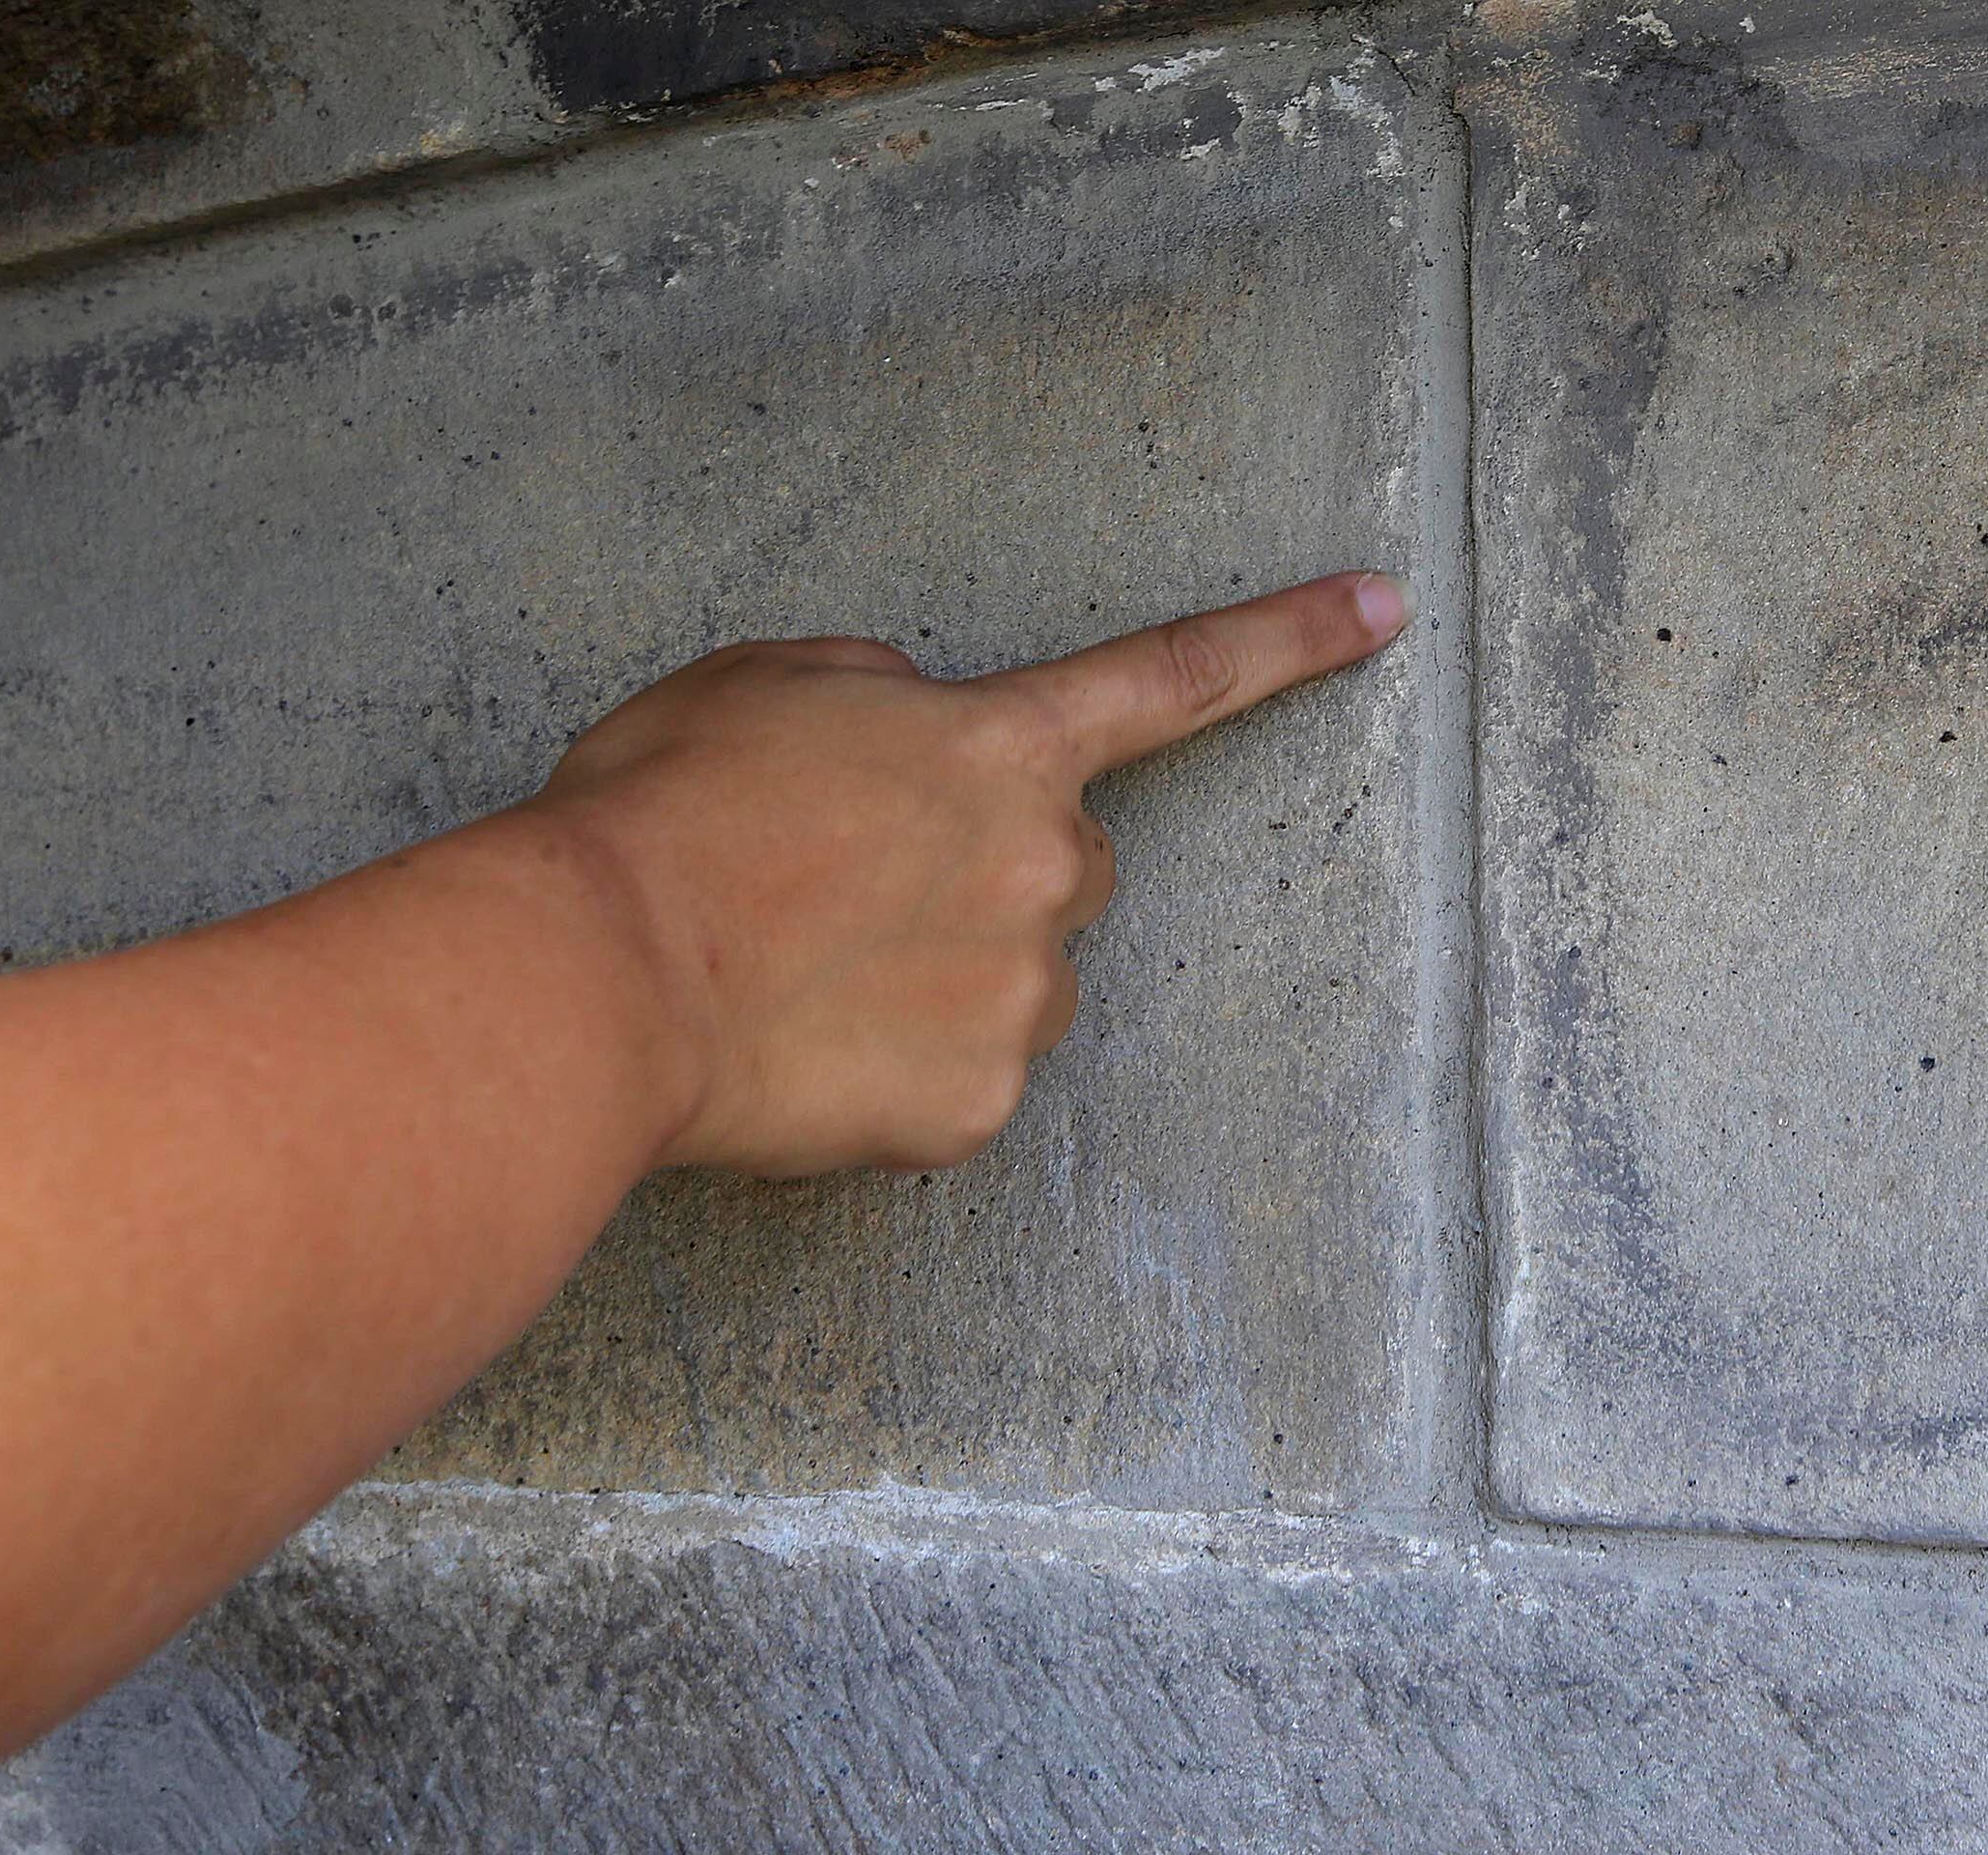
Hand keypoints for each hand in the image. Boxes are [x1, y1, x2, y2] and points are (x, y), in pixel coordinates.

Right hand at [530, 570, 1412, 1176]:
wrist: (601, 977)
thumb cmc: (658, 817)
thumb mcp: (766, 682)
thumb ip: (888, 696)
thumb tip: (918, 736)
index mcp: (999, 745)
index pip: (1176, 675)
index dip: (1289, 638)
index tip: (1387, 609)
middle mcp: (1045, 868)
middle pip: (1069, 866)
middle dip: (992, 873)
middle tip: (852, 891)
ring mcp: (1023, 998)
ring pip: (1018, 984)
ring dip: (945, 976)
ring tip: (807, 974)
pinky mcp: (979, 1112)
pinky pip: (961, 1086)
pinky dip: (900, 1075)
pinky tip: (811, 1051)